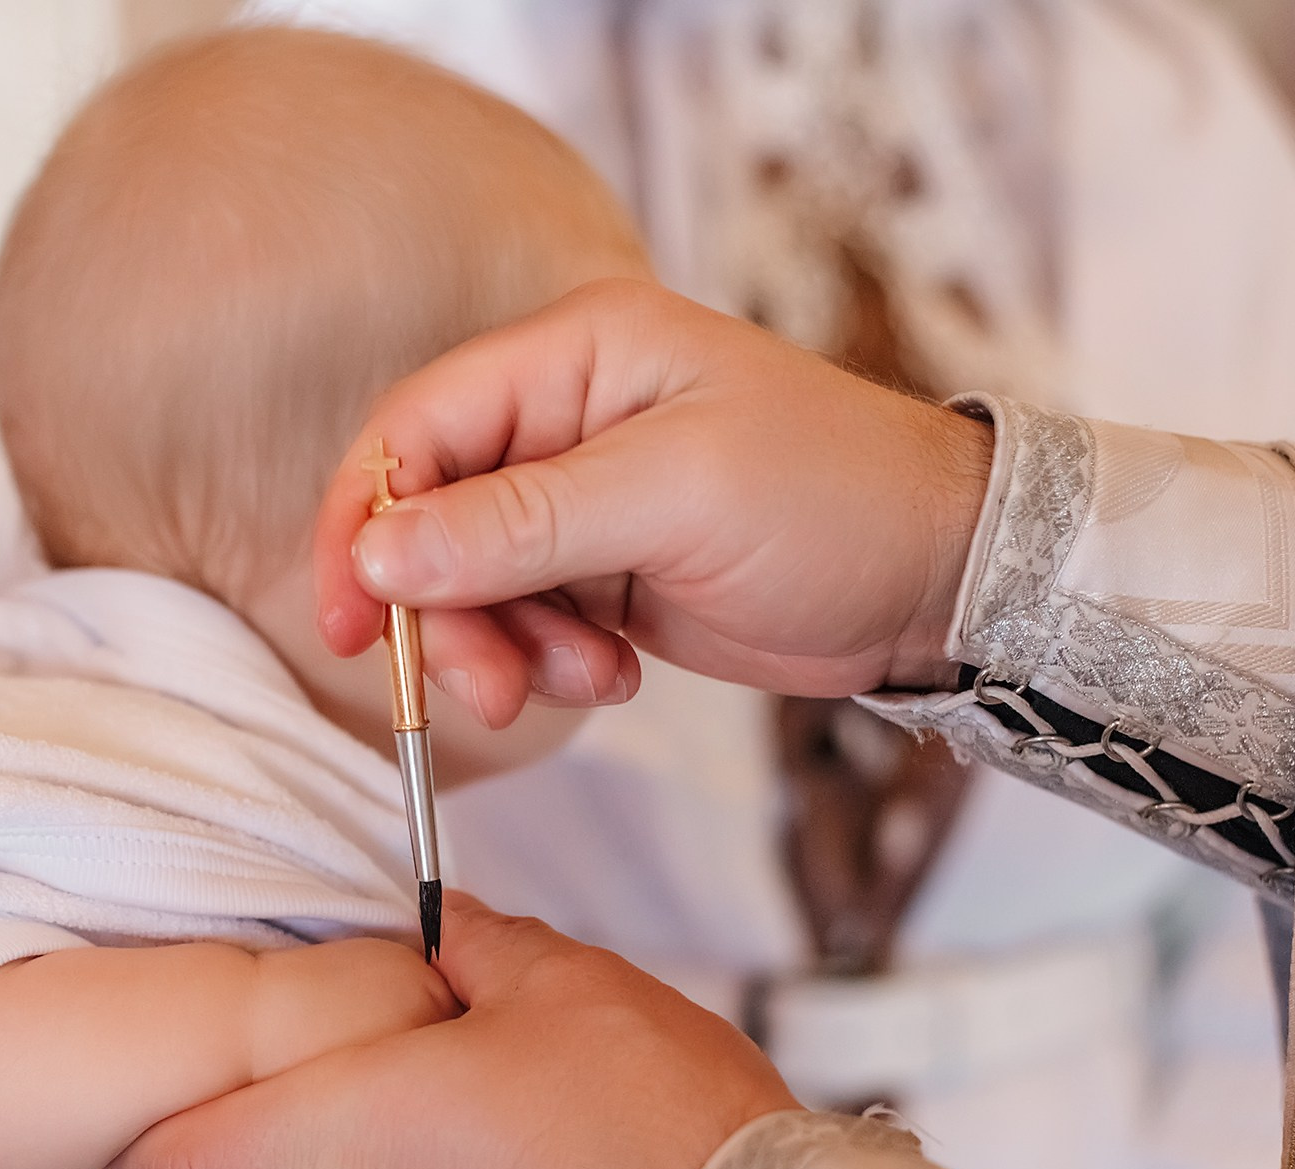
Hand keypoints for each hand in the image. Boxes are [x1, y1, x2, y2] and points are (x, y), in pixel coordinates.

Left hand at [112, 893, 800, 1168]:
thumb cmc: (648, 1111)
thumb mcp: (556, 977)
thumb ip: (468, 942)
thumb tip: (435, 925)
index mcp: (334, 1139)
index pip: (160, 1162)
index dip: (150, 1115)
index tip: (195, 1057)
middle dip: (236, 1136)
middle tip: (294, 1063)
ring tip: (390, 1110)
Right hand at [310, 278, 994, 726]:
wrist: (938, 576)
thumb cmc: (832, 497)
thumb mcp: (673, 498)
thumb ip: (520, 523)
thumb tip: (383, 552)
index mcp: (574, 354)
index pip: (418, 426)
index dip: (367, 518)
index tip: (356, 616)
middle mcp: (564, 418)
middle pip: (432, 516)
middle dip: (446, 611)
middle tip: (486, 688)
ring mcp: (583, 500)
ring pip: (473, 584)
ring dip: (504, 649)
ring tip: (580, 679)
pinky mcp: (605, 570)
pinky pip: (527, 623)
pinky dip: (549, 663)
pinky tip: (612, 674)